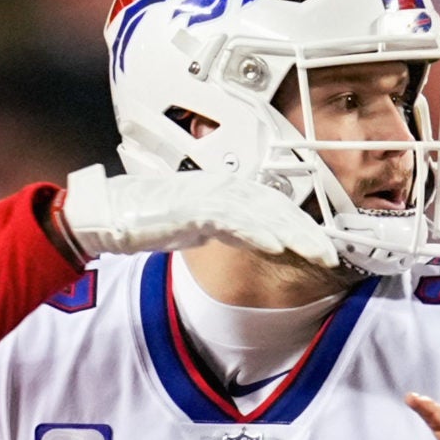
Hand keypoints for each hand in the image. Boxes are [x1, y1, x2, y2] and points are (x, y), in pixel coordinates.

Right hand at [57, 164, 338, 267]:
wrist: (108, 213)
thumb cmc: (146, 217)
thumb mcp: (195, 223)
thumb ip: (224, 225)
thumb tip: (252, 235)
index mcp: (224, 189)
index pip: (273, 205)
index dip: (300, 224)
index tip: (322, 245)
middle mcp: (222, 187)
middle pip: (275, 206)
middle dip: (306, 231)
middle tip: (331, 252)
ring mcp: (208, 195)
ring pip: (262, 212)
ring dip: (292, 233)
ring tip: (316, 252)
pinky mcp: (192, 208)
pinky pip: (232, 220)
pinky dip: (256, 232)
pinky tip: (276, 244)